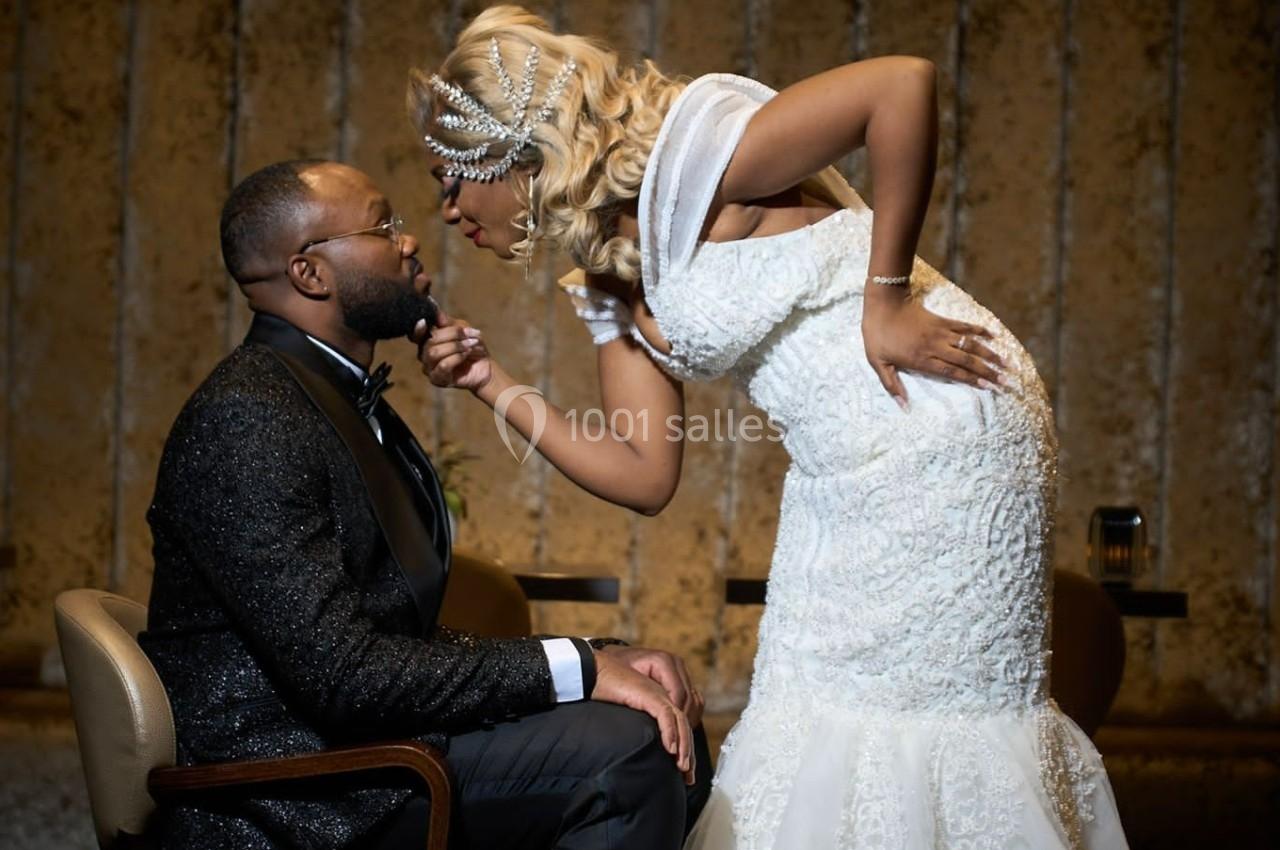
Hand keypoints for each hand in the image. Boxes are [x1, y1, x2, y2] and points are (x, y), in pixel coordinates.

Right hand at [412, 310, 492, 390]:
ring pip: (434, 353)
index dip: (418, 329)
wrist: (485, 367)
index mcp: (428, 341)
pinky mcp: (438, 379)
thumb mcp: (463, 329)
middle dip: (451, 335)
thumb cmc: (472, 346)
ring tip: (469, 345)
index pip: (416, 335)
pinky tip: (466, 354)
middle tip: (468, 334)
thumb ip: (448, 322)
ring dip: (454, 346)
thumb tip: (437, 313)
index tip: (424, 322)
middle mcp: (425, 355)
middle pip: (430, 341)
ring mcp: (430, 368)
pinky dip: (456, 357)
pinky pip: (443, 366)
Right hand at [591, 648, 696, 784]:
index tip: (683, 772)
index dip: (684, 749)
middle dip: (688, 753)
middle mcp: (662, 697)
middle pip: (684, 727)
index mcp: (658, 701)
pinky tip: (671, 749)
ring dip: (684, 746)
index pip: (679, 727)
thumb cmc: (604, 692)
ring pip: (680, 722)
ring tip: (682, 767)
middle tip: (688, 777)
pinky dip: (670, 732)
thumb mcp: (625, 715)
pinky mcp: (649, 694)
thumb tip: (636, 752)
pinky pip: (666, 715)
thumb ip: (637, 728)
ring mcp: (657, 694)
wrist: (593, 671)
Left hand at [861, 292, 1003, 407]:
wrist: (883, 303)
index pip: (952, 372)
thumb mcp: (877, 362)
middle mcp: (936, 347)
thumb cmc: (877, 335)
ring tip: (1007, 364)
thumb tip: (903, 407)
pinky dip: (980, 331)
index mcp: (922, 359)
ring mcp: (941, 332)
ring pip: (970, 345)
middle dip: (988, 372)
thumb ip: (891, 385)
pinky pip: (965, 326)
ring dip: (990, 354)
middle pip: (967, 361)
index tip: (988, 387)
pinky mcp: (942, 320)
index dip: (971, 380)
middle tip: (1006, 382)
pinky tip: (993, 336)